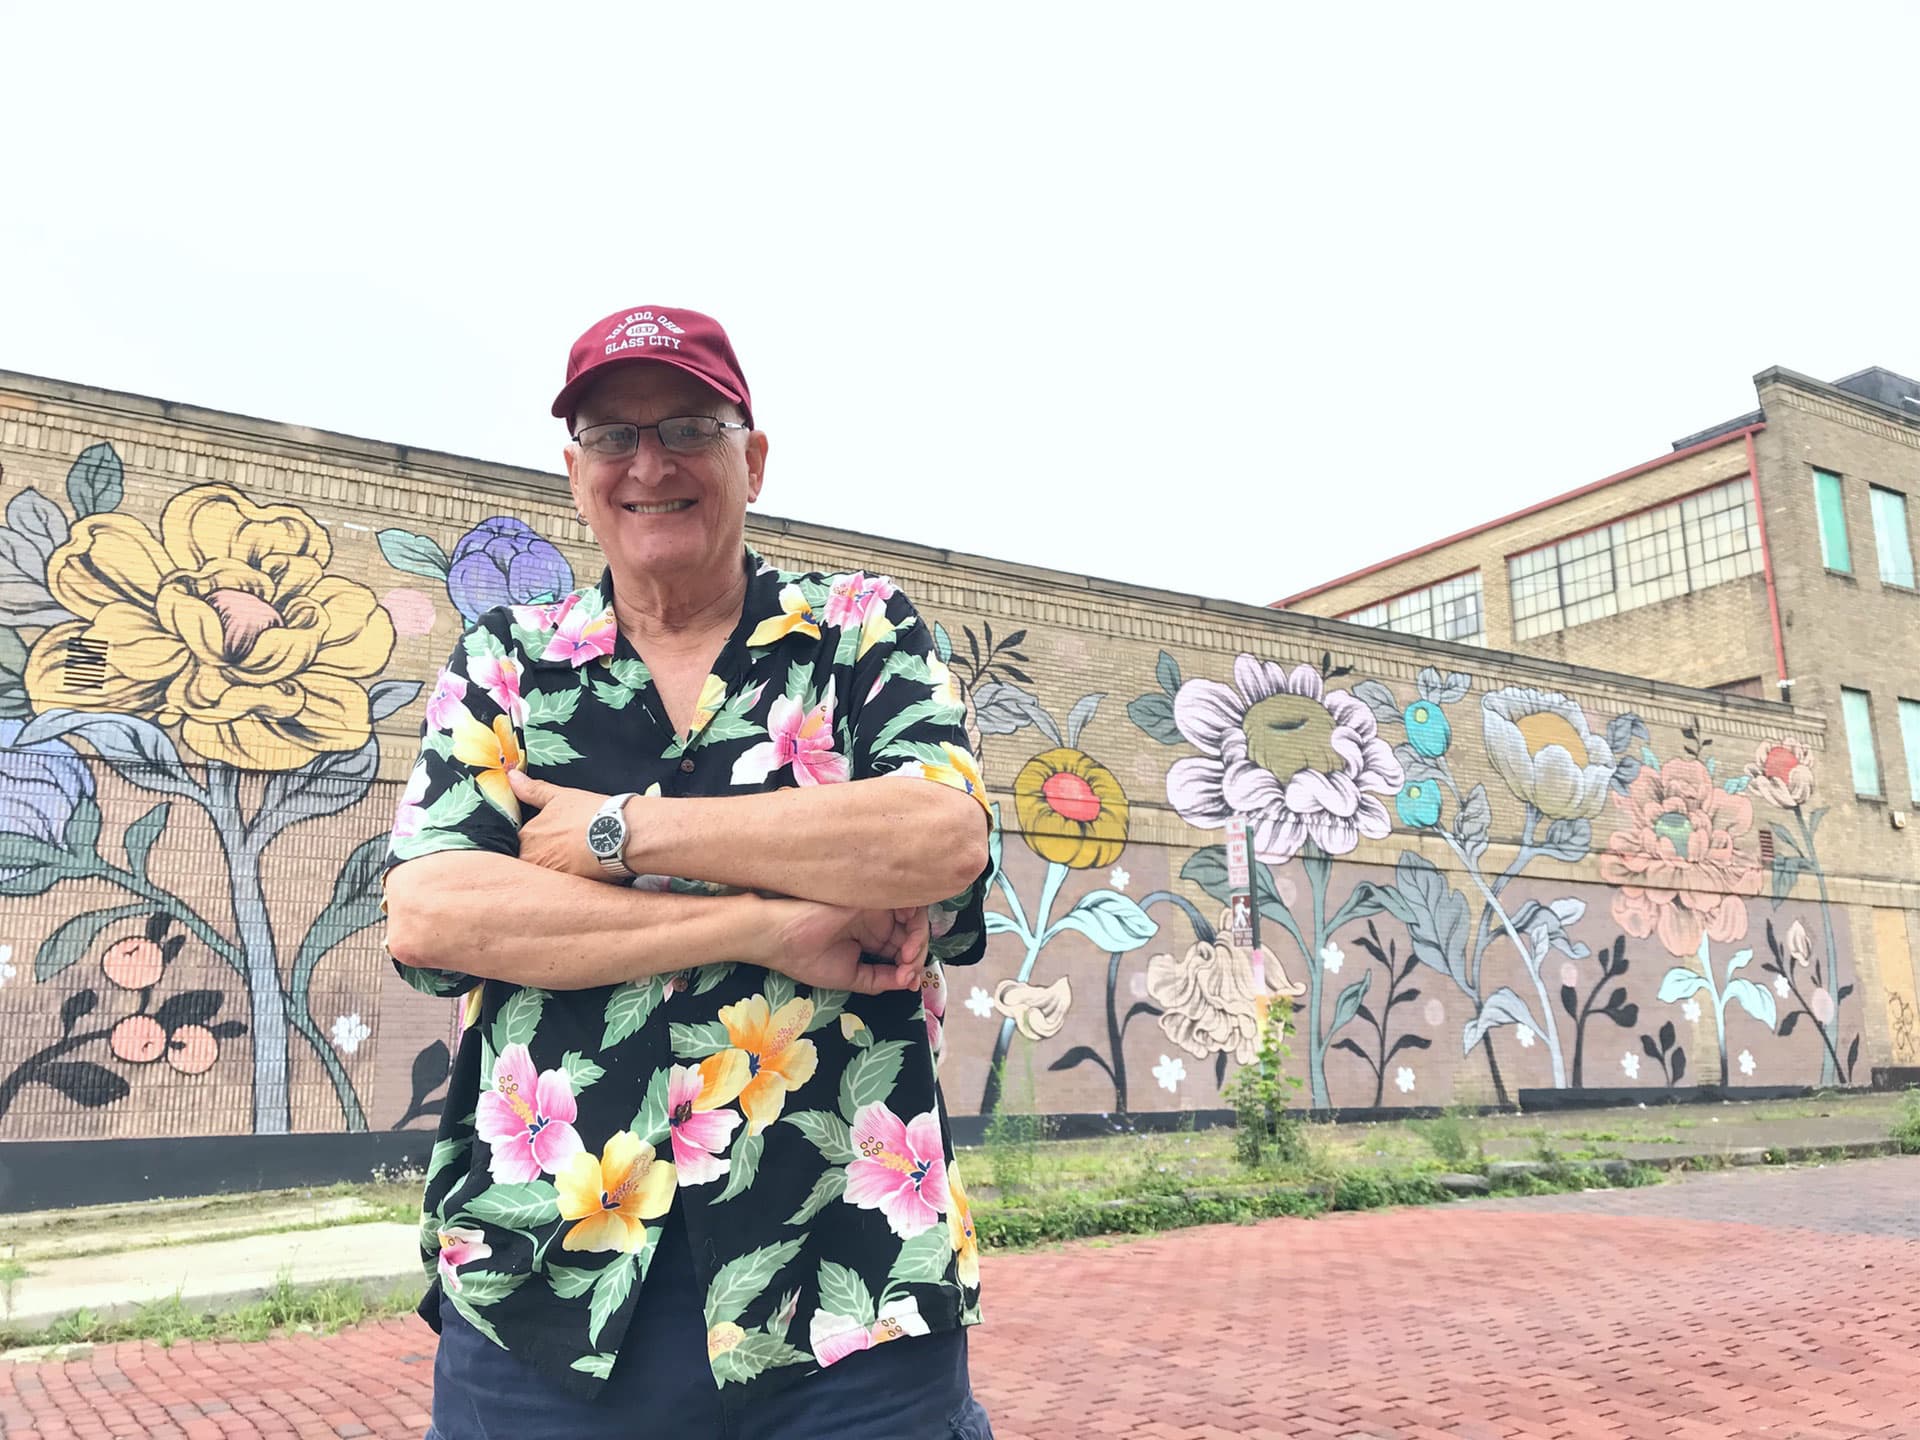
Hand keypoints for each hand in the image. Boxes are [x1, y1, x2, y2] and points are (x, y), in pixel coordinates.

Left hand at [507, 771, 616, 880]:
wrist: (621, 834)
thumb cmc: (589, 813)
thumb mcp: (559, 797)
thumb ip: (532, 790)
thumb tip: (511, 776)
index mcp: (527, 838)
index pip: (518, 845)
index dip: (534, 842)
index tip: (550, 839)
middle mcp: (533, 861)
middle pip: (531, 863)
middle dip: (543, 858)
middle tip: (565, 850)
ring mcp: (550, 877)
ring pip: (546, 876)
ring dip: (556, 870)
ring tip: (576, 861)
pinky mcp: (568, 889)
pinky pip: (562, 889)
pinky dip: (570, 882)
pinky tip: (584, 871)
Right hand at [761, 900, 929, 994]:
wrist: (783, 937)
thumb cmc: (808, 958)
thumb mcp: (851, 976)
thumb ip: (880, 979)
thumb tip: (909, 983)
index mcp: (870, 939)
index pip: (902, 950)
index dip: (912, 967)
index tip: (909, 984)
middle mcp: (877, 923)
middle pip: (912, 936)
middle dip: (917, 957)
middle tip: (908, 973)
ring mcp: (876, 909)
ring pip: (914, 921)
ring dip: (918, 942)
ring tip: (907, 960)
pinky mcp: (873, 897)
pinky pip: (906, 904)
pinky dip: (915, 923)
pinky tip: (906, 943)